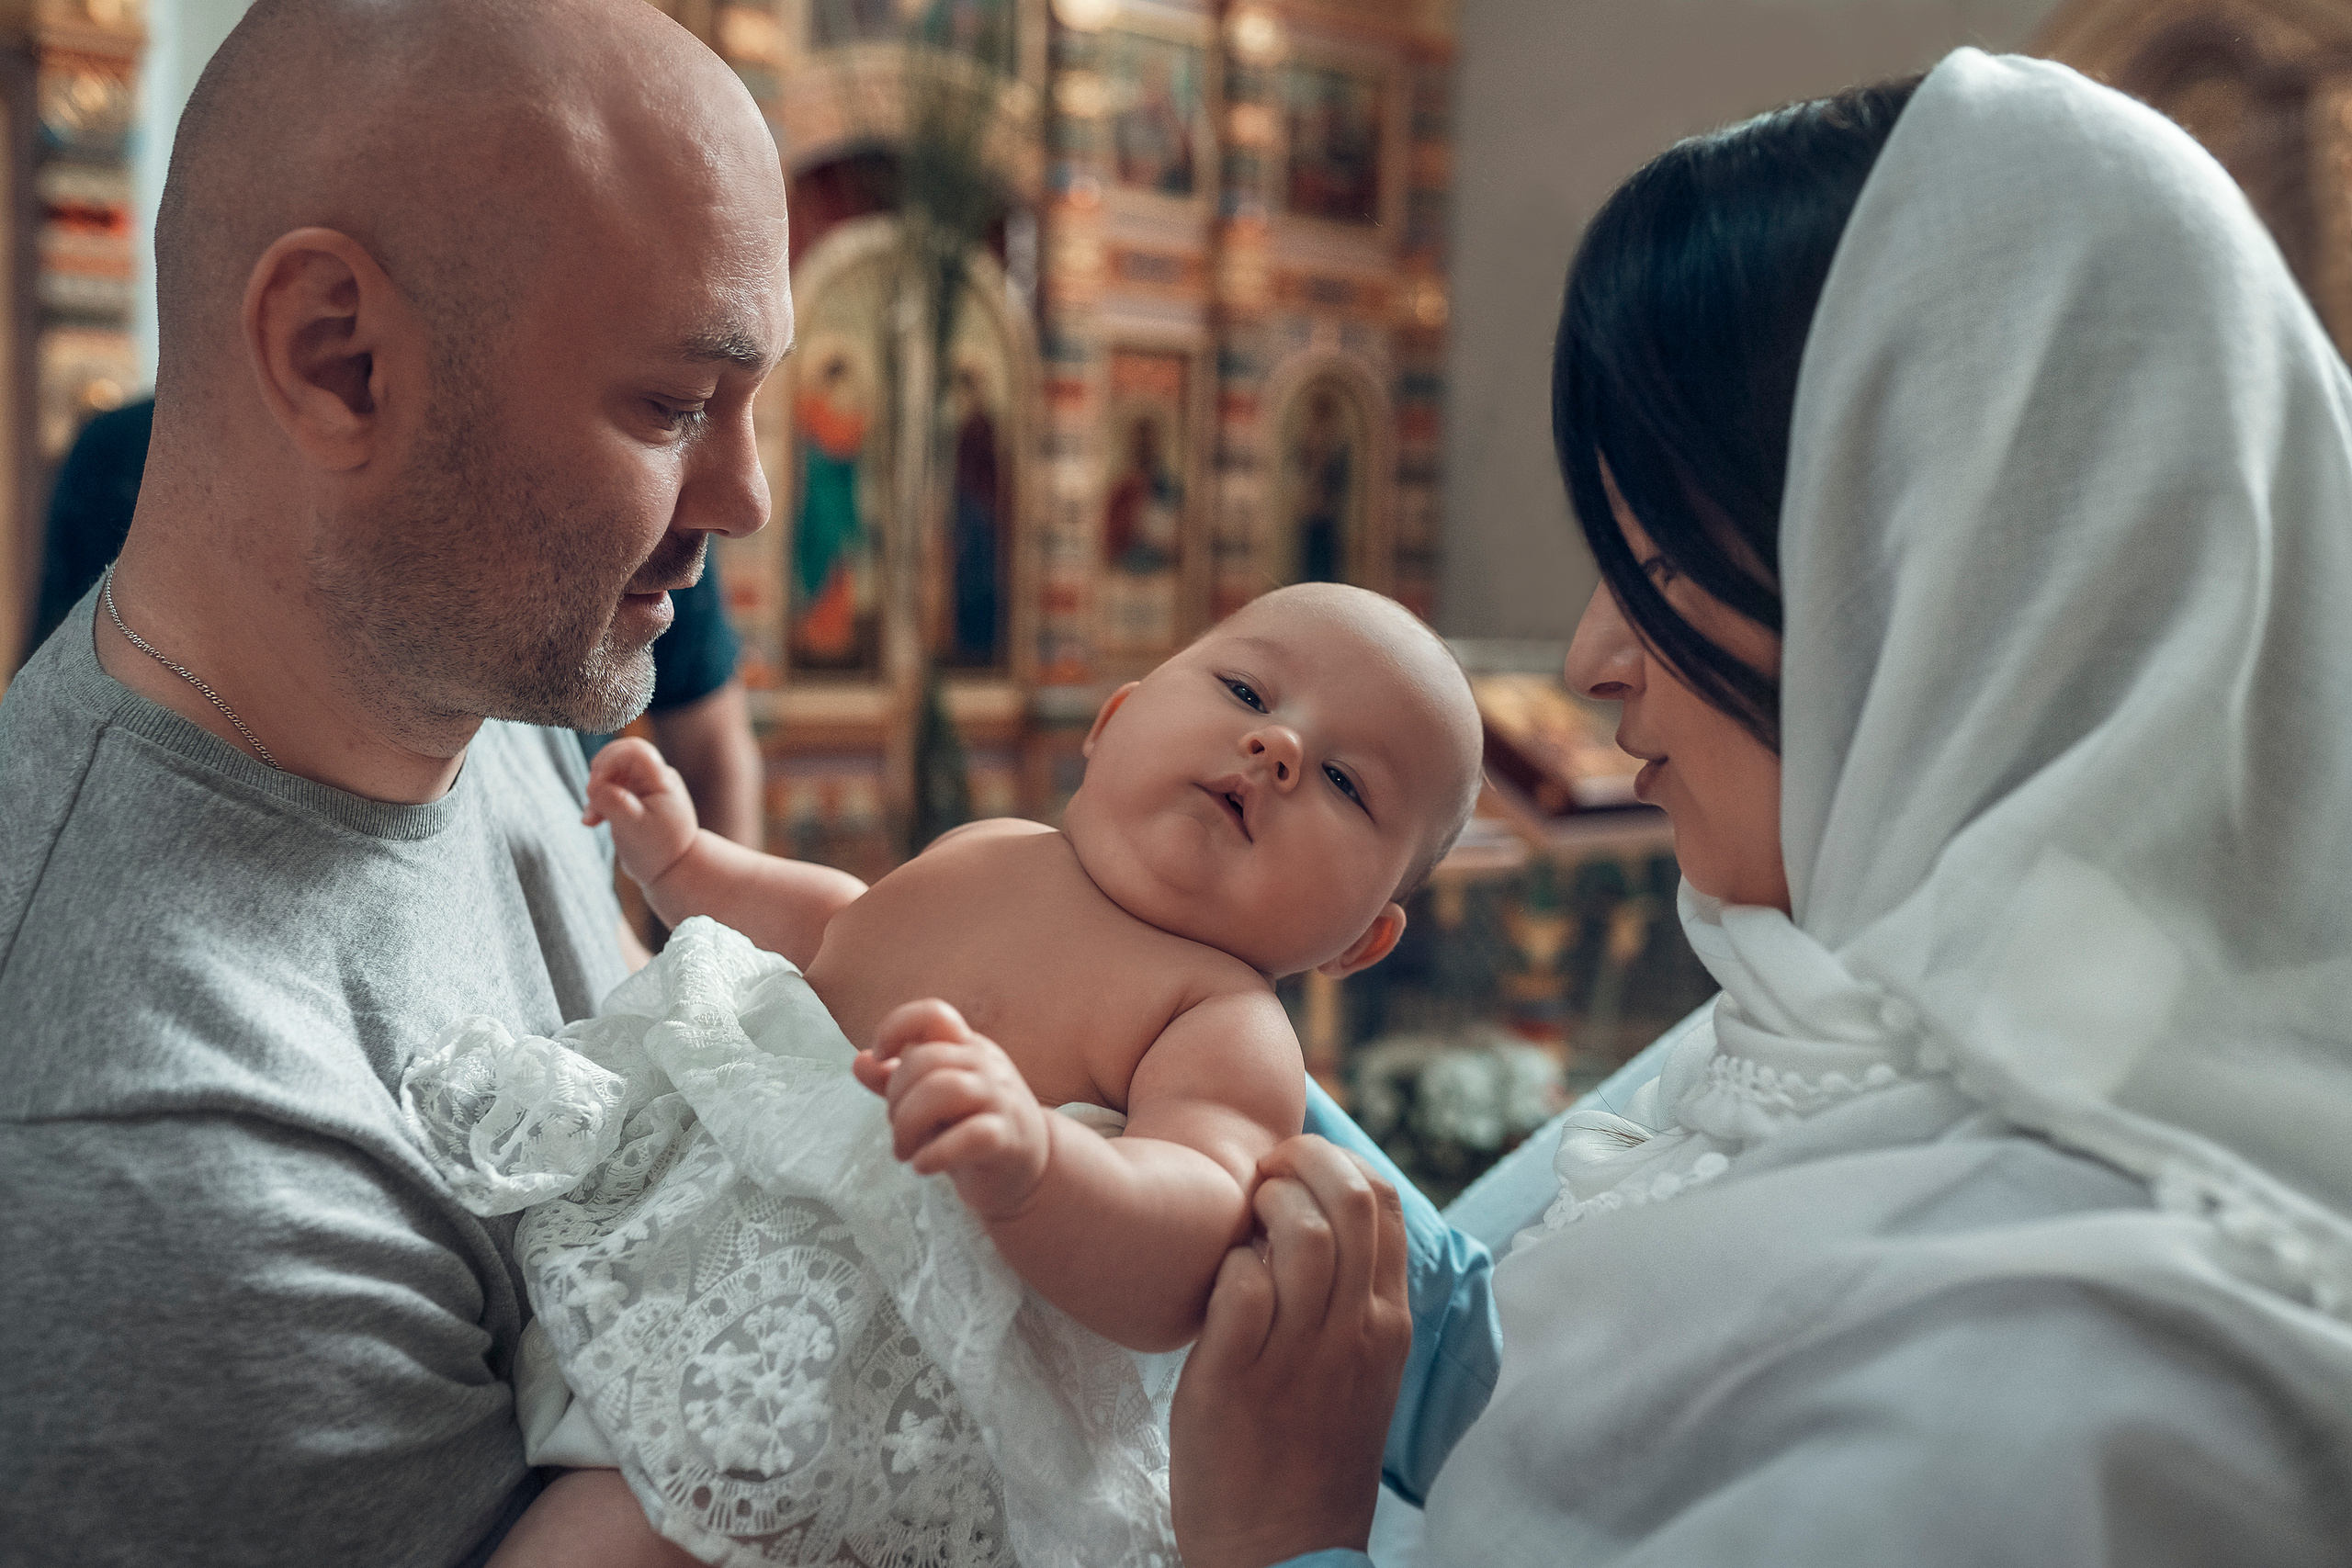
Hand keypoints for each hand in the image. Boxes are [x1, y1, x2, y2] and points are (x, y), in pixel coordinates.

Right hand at [584, 737, 698, 890]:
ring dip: (596, 790)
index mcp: (662, 781)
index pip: (634, 751)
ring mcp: (645, 787)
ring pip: (612, 770)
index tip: (596, 787)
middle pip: (621, 753)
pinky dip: (598, 801)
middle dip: (600, 772)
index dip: (609, 761)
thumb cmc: (658, 852)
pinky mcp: (634, 798)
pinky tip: (592, 821)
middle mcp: (655, 779)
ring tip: (593, 817)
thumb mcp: (634, 829)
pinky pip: (610, 786)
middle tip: (592, 796)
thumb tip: (595, 786)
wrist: (672, 871)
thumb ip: (614, 803)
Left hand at [854, 999, 1051, 1220]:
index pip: (933, 1014)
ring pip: (946, 1089)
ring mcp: (1000, 1099)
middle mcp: (986, 1065)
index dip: (896, 1028)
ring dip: (909, 1124)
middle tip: (897, 1132)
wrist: (1027, 1170)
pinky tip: (922, 1167)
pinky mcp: (1007, 1138)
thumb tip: (859, 1062)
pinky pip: (970, 1135)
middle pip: (926, 1059)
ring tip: (904, 1151)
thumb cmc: (971, 1129)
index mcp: (966, 1048)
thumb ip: (895, 1081)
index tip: (881, 1057)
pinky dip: (936, 1154)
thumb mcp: (929, 1102)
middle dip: (896, 1099)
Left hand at [1169, 1136, 1410, 1567]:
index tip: (1294, 1172)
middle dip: (1297, 1162)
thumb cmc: (1310, 1451)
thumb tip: (1314, 1215)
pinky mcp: (1236, 1377)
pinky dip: (1226, 1264)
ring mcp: (1299, 1354)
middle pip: (1348, 1198)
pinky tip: (1217, 1286)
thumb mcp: (1358, 1368)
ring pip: (1300, 1232)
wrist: (1285, 1551)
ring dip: (1261, 1206)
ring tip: (1238, 1225)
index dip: (1335, 1161)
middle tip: (1260, 1177)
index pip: (1383, 1198)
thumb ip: (1350, 1296)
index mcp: (1388, 1322)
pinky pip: (1240, 1285)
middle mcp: (1355, 1331)